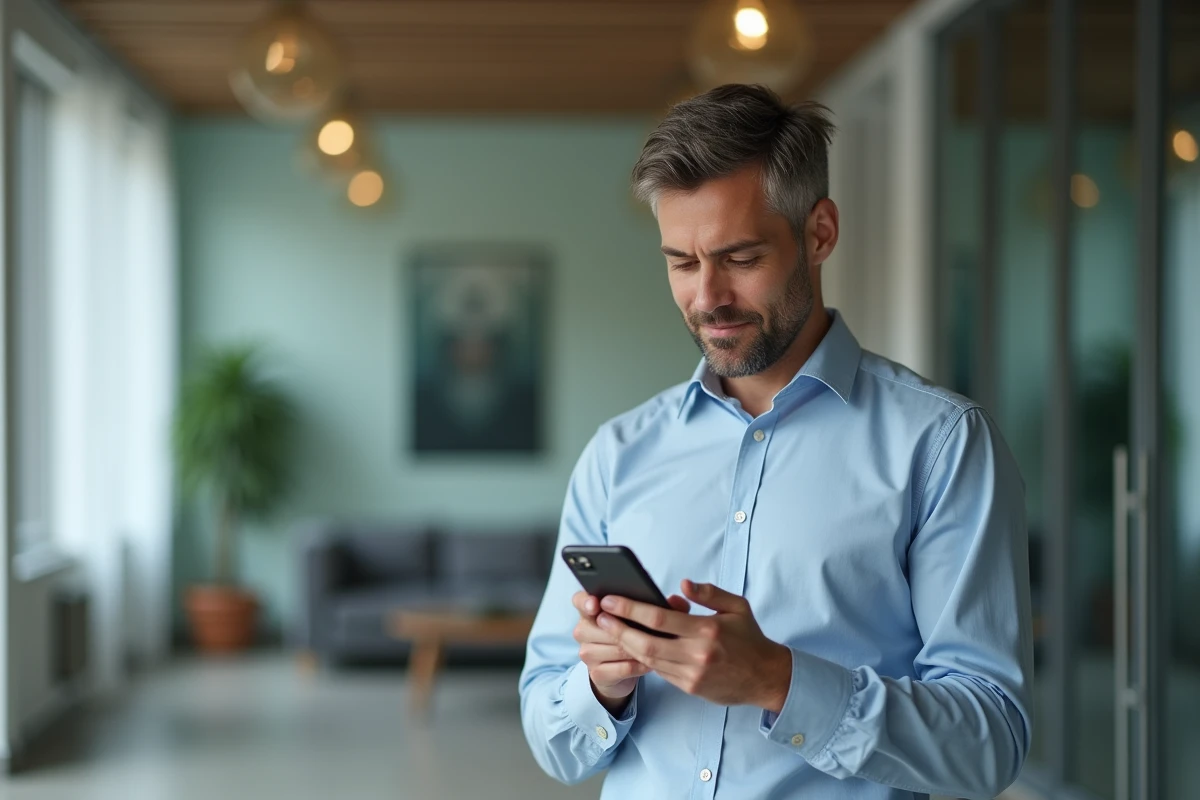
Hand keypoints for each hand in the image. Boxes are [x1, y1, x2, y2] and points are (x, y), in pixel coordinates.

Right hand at [572, 590, 690, 713]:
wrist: (625, 668)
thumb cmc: (636, 633)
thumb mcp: (645, 615)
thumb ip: (661, 605)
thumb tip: (675, 601)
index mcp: (590, 609)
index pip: (579, 600)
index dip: (586, 602)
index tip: (596, 604)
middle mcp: (583, 630)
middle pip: (599, 626)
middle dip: (625, 628)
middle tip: (648, 629)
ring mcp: (587, 653)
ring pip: (612, 648)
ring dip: (635, 648)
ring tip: (655, 648)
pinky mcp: (596, 674)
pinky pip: (618, 668)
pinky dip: (636, 666)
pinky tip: (649, 664)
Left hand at [596, 580, 791, 712]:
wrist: (766, 677)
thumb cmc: (749, 638)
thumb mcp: (736, 606)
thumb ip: (709, 593)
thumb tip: (683, 584)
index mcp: (706, 629)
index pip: (659, 618)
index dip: (630, 608)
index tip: (610, 599)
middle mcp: (697, 653)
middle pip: (646, 642)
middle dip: (619, 629)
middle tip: (600, 616)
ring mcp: (692, 673)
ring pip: (649, 659)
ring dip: (625, 645)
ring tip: (609, 629)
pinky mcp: (690, 687)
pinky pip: (659, 671)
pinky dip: (643, 658)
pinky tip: (631, 645)